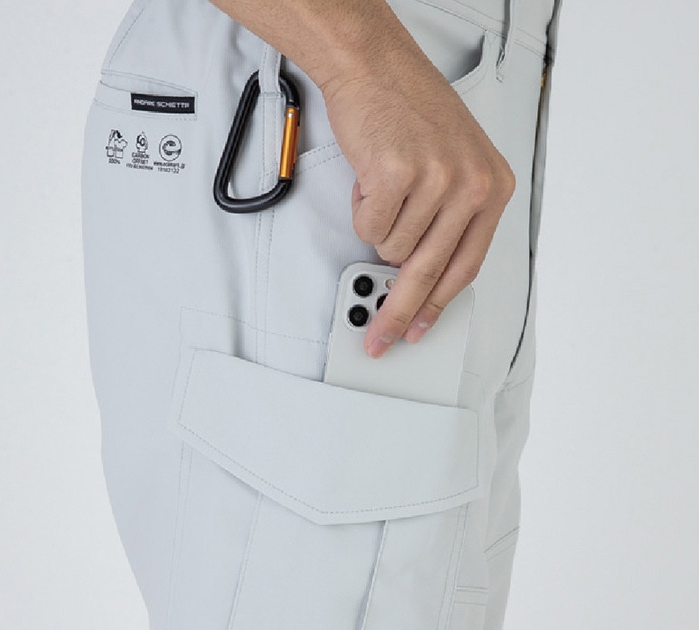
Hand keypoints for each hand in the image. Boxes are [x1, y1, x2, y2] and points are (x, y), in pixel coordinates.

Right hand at [319, 48, 515, 357]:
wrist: (377, 69)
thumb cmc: (412, 115)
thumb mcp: (454, 167)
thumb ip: (448, 223)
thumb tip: (420, 279)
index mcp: (493, 188)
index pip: (465, 267)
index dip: (437, 307)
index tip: (418, 330)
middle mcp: (472, 185)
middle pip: (427, 273)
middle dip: (397, 311)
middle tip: (380, 336)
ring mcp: (437, 179)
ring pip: (391, 249)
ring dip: (379, 226)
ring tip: (385, 189)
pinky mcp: (398, 174)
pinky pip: (368, 227)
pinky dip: (362, 209)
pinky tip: (372, 179)